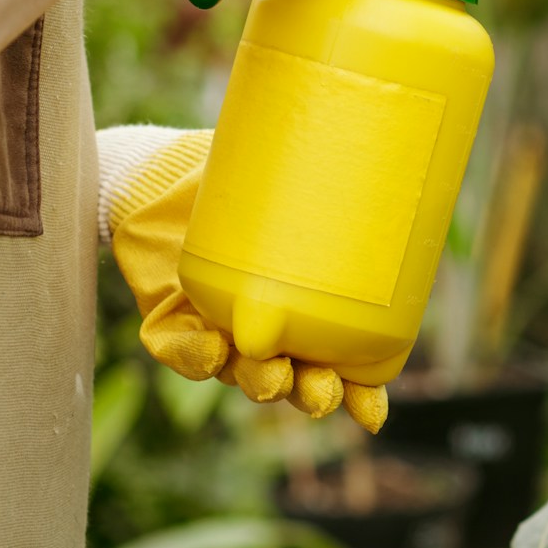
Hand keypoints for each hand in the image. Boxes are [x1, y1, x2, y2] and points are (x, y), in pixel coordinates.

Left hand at [97, 125, 389, 432]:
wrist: (161, 173)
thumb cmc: (234, 175)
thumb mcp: (284, 175)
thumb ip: (321, 172)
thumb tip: (387, 132)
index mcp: (304, 310)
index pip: (339, 364)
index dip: (358, 395)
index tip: (374, 414)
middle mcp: (264, 329)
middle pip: (293, 379)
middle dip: (308, 394)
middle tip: (321, 390)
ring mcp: (218, 329)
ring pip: (240, 372)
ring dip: (259, 381)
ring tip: (272, 373)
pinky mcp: (169, 320)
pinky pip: (180, 350)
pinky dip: (195, 354)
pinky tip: (211, 349)